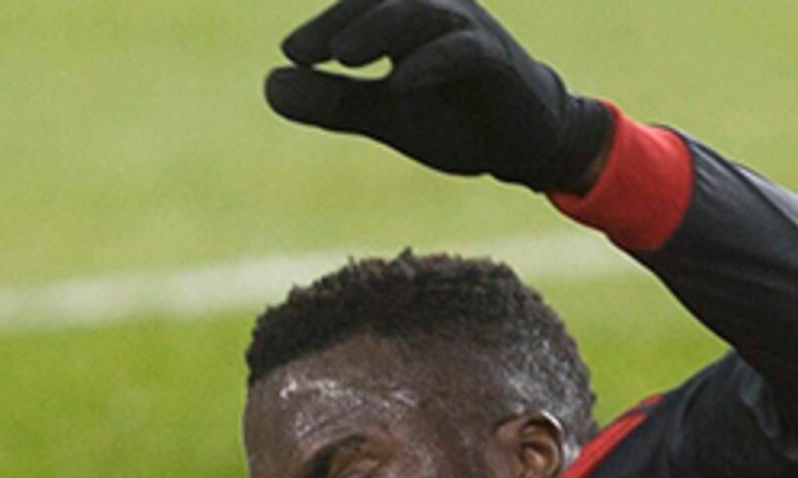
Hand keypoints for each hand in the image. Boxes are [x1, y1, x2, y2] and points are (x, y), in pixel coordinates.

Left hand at [264, 0, 614, 193]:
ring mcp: (468, 30)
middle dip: (341, 21)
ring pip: (419, 14)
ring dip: (379, 30)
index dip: (324, 24)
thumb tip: (270, 86)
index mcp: (405, 17)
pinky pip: (462, 51)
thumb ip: (333, 99)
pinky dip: (430, 62)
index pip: (357, 6)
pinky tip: (401, 86)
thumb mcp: (385, 112)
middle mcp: (435, 11)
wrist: (527, 143)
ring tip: (343, 58)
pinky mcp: (495, 59)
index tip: (292, 55)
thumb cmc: (455, 116)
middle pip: (382, 0)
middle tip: (302, 54)